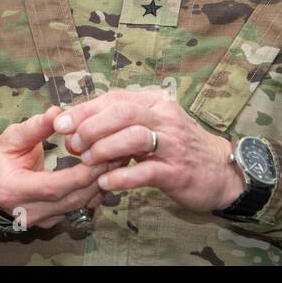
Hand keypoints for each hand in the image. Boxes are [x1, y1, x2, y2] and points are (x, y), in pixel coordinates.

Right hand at [0, 106, 119, 228]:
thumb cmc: (0, 158)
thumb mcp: (11, 137)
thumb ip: (35, 127)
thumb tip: (58, 113)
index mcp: (14, 190)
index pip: (54, 187)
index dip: (80, 174)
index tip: (101, 156)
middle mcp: (27, 212)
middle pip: (71, 199)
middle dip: (97, 178)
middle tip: (117, 155)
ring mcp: (40, 221)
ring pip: (78, 207)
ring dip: (100, 185)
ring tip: (116, 162)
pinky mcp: (51, 222)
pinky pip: (78, 209)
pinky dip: (93, 192)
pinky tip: (105, 174)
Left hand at [53, 88, 245, 213]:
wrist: (220, 172)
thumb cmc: (179, 148)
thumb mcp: (154, 126)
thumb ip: (122, 123)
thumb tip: (79, 127)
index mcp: (156, 102)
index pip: (115, 99)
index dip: (84, 110)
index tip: (60, 122)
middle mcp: (165, 117)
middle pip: (122, 113)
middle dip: (90, 127)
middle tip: (72, 144)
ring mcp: (173, 143)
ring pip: (133, 138)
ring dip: (104, 149)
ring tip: (87, 162)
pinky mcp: (177, 171)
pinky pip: (145, 171)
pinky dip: (121, 177)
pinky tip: (105, 183)